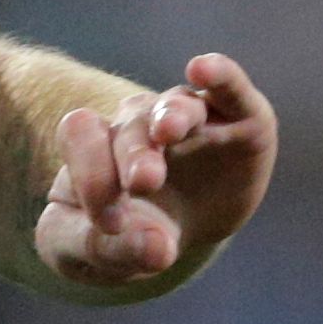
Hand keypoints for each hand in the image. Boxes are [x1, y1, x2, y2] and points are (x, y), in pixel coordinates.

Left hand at [32, 52, 274, 289]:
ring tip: (168, 131)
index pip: (82, 137)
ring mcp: (191, 118)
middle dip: (136, 153)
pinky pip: (231, 90)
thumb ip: (111, 252)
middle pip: (131, 125)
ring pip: (177, 104)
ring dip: (172, 115)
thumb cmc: (122, 237)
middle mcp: (139, 123)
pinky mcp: (240, 121)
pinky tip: (204, 68)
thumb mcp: (100, 254)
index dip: (93, 172)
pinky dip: (221, 76)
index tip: (110, 223)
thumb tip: (160, 250)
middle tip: (144, 182)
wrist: (168, 238)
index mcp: (96, 148)